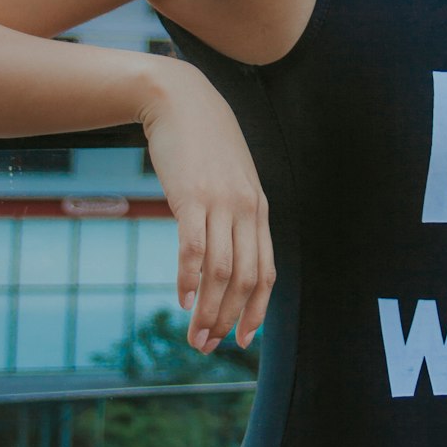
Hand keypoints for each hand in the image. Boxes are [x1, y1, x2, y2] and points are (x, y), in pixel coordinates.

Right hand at [139, 60, 274, 353]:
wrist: (181, 100)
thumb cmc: (203, 144)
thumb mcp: (230, 179)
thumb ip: (233, 213)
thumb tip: (225, 252)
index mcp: (258, 210)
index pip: (266, 273)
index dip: (256, 310)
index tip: (243, 340)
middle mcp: (246, 210)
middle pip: (244, 279)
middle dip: (229, 320)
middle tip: (207, 347)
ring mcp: (220, 203)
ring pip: (220, 271)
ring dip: (207, 310)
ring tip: (194, 335)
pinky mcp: (191, 196)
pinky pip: (193, 247)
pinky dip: (188, 279)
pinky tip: (182, 299)